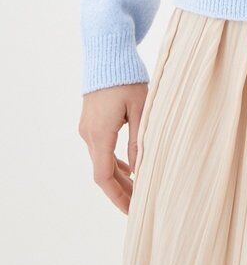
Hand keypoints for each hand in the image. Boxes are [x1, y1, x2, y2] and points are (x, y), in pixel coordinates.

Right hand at [78, 83, 147, 213]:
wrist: (107, 55)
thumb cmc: (127, 79)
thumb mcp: (141, 109)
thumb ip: (139, 140)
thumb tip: (140, 169)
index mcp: (101, 134)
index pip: (103, 176)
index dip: (117, 196)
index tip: (131, 210)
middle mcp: (89, 134)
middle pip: (102, 173)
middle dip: (120, 191)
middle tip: (139, 204)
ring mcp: (87, 129)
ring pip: (101, 162)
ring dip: (117, 177)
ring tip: (138, 190)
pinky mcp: (90, 122)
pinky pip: (101, 149)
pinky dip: (113, 162)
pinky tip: (129, 168)